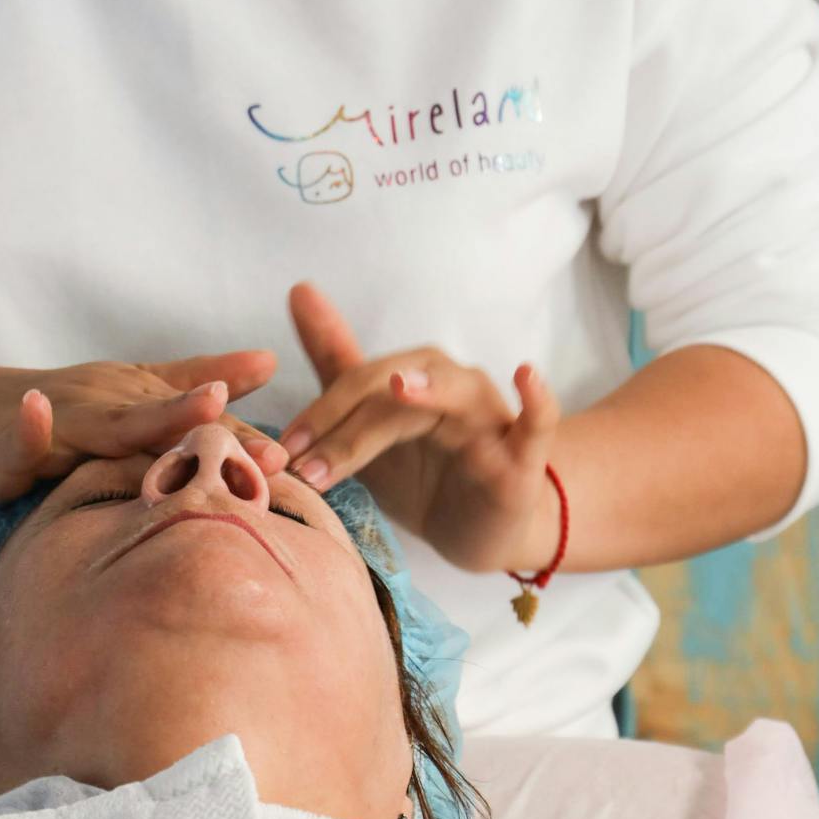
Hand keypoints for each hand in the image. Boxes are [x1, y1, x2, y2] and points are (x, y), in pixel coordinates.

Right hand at [0, 347, 285, 507]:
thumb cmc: (56, 416)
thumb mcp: (129, 403)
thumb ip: (193, 383)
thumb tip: (269, 363)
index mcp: (140, 398)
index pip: (203, 423)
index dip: (248, 440)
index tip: (300, 459)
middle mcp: (110, 401)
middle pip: (173, 421)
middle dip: (226, 433)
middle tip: (277, 454)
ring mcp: (64, 415)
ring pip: (115, 422)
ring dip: (157, 413)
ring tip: (205, 404)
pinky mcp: (14, 438)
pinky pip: (23, 431)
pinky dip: (31, 422)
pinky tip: (37, 411)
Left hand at [275, 281, 560, 571]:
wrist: (479, 530)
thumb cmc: (422, 469)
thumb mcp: (369, 424)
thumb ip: (336, 361)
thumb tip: (300, 289)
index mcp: (412, 375)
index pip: (357, 384)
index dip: (317, 414)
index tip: (281, 450)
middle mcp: (450, 385)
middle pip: (394, 393)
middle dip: (347, 431)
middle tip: (307, 468)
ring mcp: (489, 416)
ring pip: (453, 396)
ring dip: (421, 399)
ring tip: (398, 387)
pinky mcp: (525, 455)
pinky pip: (538, 421)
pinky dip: (537, 398)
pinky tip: (527, 375)